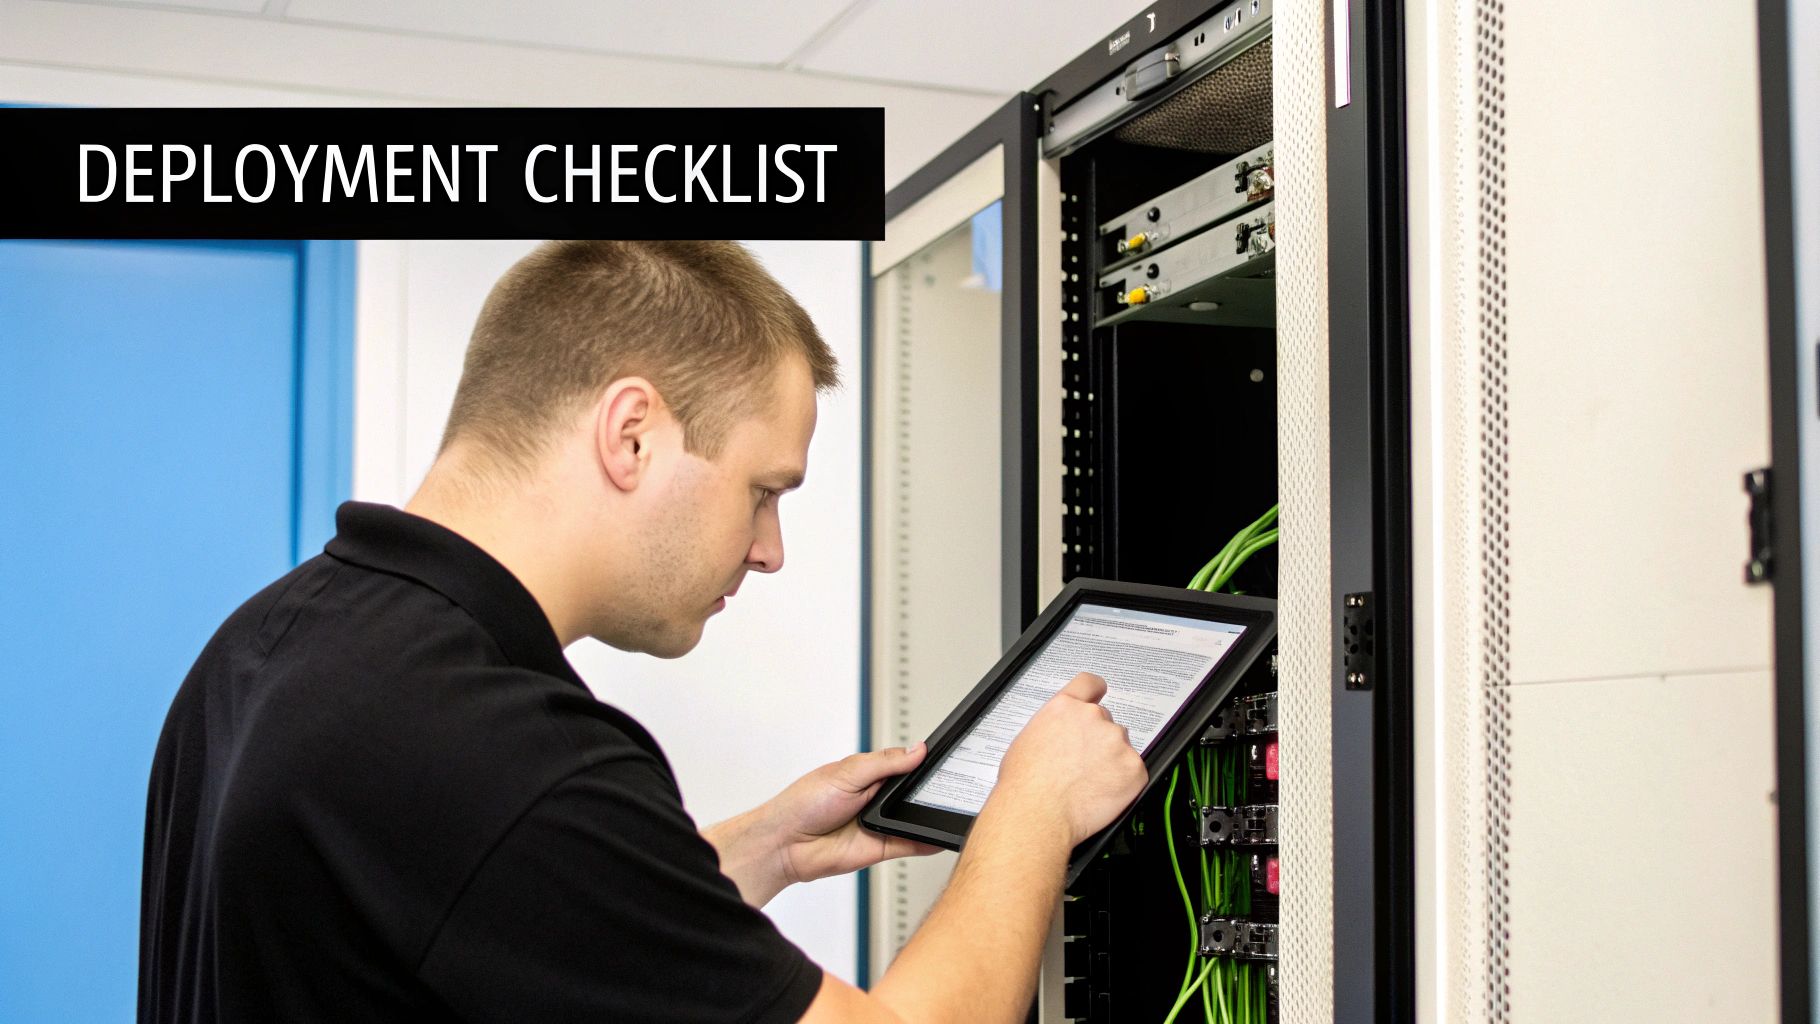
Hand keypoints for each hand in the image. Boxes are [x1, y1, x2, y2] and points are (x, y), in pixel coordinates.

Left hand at [703, 745, 941, 906]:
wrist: (786, 844)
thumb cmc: (804, 803)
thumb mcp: (847, 772)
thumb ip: (885, 762)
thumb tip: (916, 750)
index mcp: (868, 773)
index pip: (904, 764)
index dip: (922, 762)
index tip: (945, 757)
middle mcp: (875, 798)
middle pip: (913, 792)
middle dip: (929, 789)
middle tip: (948, 785)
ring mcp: (879, 823)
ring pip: (914, 818)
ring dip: (928, 814)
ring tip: (948, 807)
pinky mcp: (881, 848)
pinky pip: (910, 844)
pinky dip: (927, 841)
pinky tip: (941, 836)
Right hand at [994, 672, 1146, 844]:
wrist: (1037, 814)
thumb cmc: (1025, 784)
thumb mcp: (1028, 739)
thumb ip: (1053, 726)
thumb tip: (1060, 734)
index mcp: (1065, 707)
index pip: (1090, 684)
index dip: (1096, 691)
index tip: (1100, 694)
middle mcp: (1093, 717)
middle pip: (1106, 722)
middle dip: (1098, 741)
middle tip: (1082, 765)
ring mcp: (1116, 742)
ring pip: (1120, 748)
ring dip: (1111, 762)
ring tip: (1087, 784)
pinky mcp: (1134, 768)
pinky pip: (1133, 773)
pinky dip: (1123, 783)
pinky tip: (1101, 794)